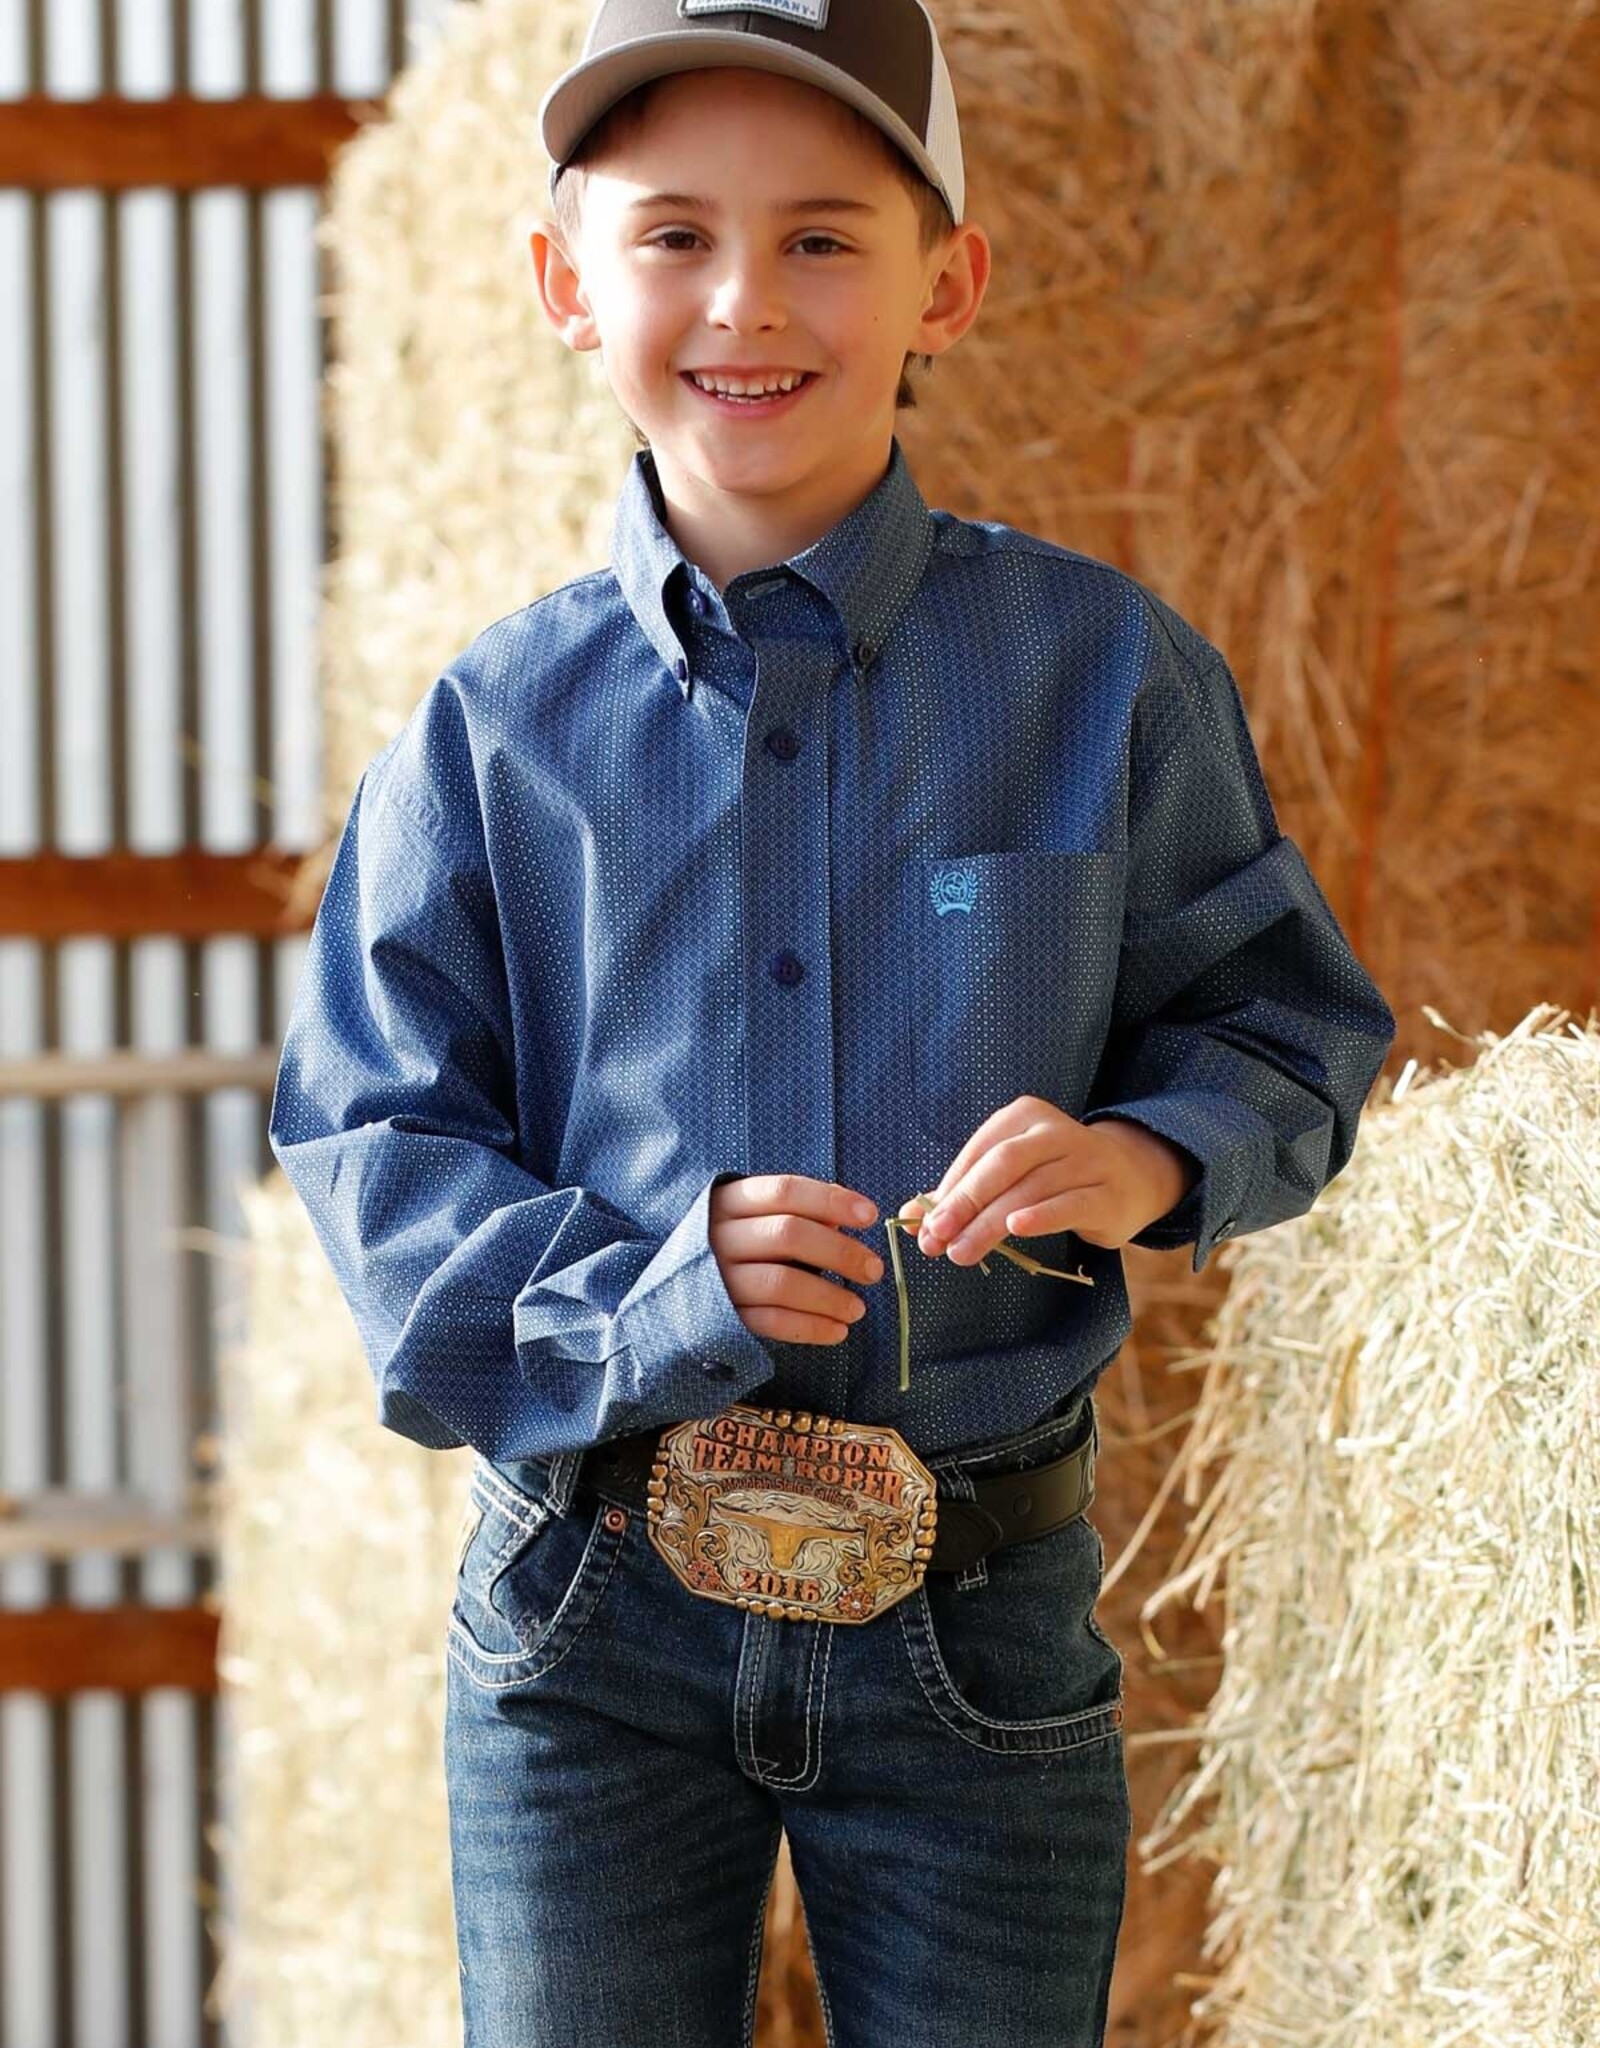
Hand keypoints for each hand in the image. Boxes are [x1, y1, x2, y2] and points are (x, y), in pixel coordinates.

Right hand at [710, 1173, 883, 1345]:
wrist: (675, 1294)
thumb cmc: (735, 1248)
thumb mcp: (757, 1219)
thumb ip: (800, 1212)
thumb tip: (849, 1214)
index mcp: (731, 1201)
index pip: (785, 1190)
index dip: (830, 1200)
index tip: (871, 1216)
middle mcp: (719, 1236)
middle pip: (788, 1234)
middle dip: (839, 1252)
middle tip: (874, 1270)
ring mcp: (718, 1278)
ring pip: (782, 1282)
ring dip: (829, 1297)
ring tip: (858, 1309)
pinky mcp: (722, 1317)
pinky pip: (771, 1322)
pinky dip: (810, 1328)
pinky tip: (837, 1332)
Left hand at [896, 1099, 1198, 1266]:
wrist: (1130, 1177)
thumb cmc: (1055, 1176)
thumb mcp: (1009, 1175)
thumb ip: (962, 1193)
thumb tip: (911, 1221)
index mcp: (1022, 1116)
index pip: (977, 1153)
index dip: (948, 1190)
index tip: (923, 1226)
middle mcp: (1054, 1131)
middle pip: (1001, 1166)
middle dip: (964, 1203)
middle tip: (935, 1239)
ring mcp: (1085, 1159)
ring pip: (1030, 1189)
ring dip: (990, 1223)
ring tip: (960, 1252)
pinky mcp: (1106, 1193)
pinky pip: (1070, 1203)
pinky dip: (1041, 1216)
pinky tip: (1016, 1228)